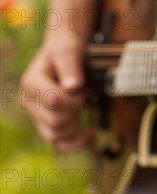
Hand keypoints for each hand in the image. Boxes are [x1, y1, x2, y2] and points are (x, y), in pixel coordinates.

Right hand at [20, 32, 92, 150]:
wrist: (64, 52)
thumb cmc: (66, 50)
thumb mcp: (69, 50)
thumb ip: (70, 65)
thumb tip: (73, 86)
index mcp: (31, 83)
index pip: (54, 101)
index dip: (75, 97)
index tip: (82, 86)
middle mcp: (28, 101)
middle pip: (56, 120)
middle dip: (76, 109)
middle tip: (83, 93)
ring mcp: (36, 115)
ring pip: (56, 135)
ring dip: (75, 122)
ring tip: (81, 104)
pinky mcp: (46, 123)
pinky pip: (58, 143)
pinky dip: (76, 142)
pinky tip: (90, 132)